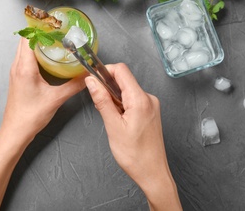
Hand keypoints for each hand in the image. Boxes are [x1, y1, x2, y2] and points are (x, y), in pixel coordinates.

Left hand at [0, 38, 86, 210]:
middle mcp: (17, 66)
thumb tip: (87, 75)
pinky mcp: (17, 78)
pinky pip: (24, 58)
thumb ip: (73, 85)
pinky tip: (47, 58)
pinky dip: (34, 53)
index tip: (53, 23)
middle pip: (25, 40)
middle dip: (40, 32)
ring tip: (54, 41)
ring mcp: (15, 72)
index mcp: (24, 67)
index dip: (39, 27)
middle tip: (57, 31)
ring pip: (24, 49)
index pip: (28, 37)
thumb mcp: (56, 99)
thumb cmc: (31, 115)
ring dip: (36, 42)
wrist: (15, 131)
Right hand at [85, 63, 180, 210]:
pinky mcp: (150, 111)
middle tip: (100, 106)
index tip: (92, 80)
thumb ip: (102, 101)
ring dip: (114, 99)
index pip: (121, 71)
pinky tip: (119, 121)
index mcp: (140, 99)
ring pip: (127, 90)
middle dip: (107, 88)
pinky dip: (121, 105)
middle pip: (123, 80)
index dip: (104, 72)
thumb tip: (92, 82)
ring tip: (112, 119)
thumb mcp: (113, 126)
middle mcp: (148, 98)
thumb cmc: (135, 155)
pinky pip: (132, 99)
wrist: (152, 172)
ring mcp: (151, 105)